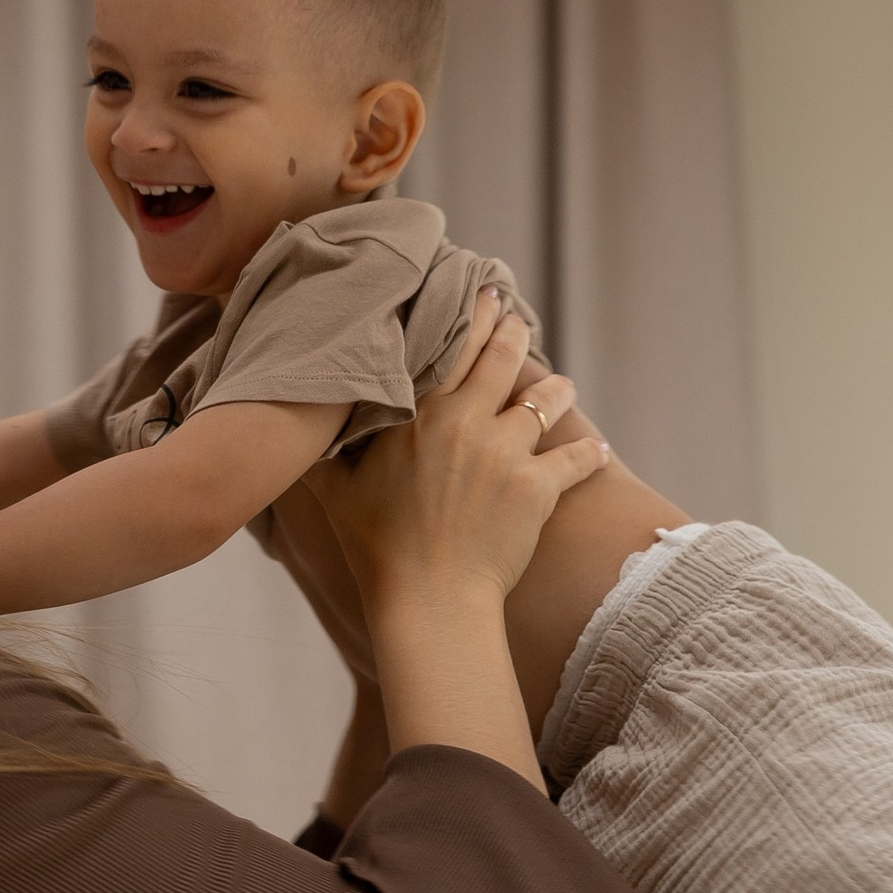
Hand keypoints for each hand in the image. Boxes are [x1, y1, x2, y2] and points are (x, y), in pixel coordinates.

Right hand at [306, 297, 606, 616]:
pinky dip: (590, 453)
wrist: (427, 599)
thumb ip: (317, 450)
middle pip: (502, 357)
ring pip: (545, 399)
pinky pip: (576, 458)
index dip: (471, 314)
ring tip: (561, 384)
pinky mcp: (537, 487)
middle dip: (514, 331)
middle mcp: (463, 421)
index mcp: (416, 413)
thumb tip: (292, 428)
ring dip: (556, 387)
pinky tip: (600, 449)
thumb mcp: (333, 490)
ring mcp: (505, 452)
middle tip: (519, 320)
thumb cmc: (376, 547)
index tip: (484, 293)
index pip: (450, 345)